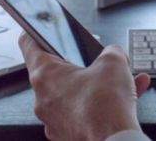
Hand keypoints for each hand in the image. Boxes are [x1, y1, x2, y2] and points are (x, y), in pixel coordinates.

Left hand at [18, 33, 150, 140]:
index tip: (41, 26)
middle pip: (56, 71)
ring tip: (120, 78)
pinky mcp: (68, 134)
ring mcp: (54, 119)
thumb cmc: (106, 108)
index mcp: (45, 74)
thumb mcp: (114, 63)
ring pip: (74, 93)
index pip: (29, 43)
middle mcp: (43, 98)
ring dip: (95, 83)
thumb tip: (114, 54)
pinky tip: (127, 96)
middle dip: (79, 62)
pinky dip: (101, 103)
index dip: (36, 30)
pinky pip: (83, 112)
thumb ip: (111, 51)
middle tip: (95, 57)